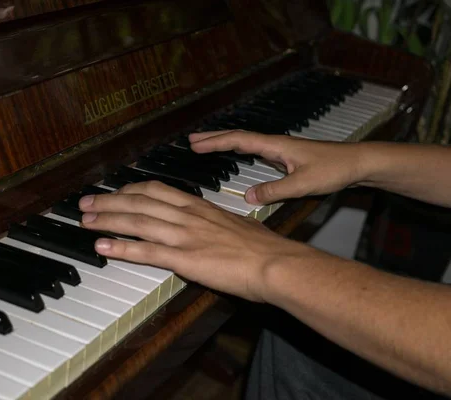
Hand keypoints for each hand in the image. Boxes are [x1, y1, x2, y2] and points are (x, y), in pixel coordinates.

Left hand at [79, 181, 312, 301]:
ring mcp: (184, 236)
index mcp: (198, 206)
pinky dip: (120, 248)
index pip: (156, 190)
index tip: (114, 191)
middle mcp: (187, 215)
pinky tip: (102, 247)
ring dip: (107, 220)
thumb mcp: (232, 225)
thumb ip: (211, 223)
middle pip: (139, 201)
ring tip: (85, 220)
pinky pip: (145, 251)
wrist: (275, 262)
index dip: (129, 190)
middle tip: (86, 202)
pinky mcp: (184, 259)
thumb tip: (203, 226)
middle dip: (109, 201)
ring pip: (137, 222)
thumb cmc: (261, 246)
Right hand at [189, 130, 366, 204]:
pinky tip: (235, 157)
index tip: (195, 144)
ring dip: (224, 143)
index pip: (239, 140)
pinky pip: (254, 151)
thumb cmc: (334, 169)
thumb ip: (275, 191)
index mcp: (276, 145)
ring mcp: (280, 150)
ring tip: (206, 146)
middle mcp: (275, 144)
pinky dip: (238, 151)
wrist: (358, 163)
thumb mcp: (303, 184)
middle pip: (238, 137)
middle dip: (213, 138)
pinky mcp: (285, 158)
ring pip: (245, 143)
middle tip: (191, 140)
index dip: (215, 142)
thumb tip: (248, 197)